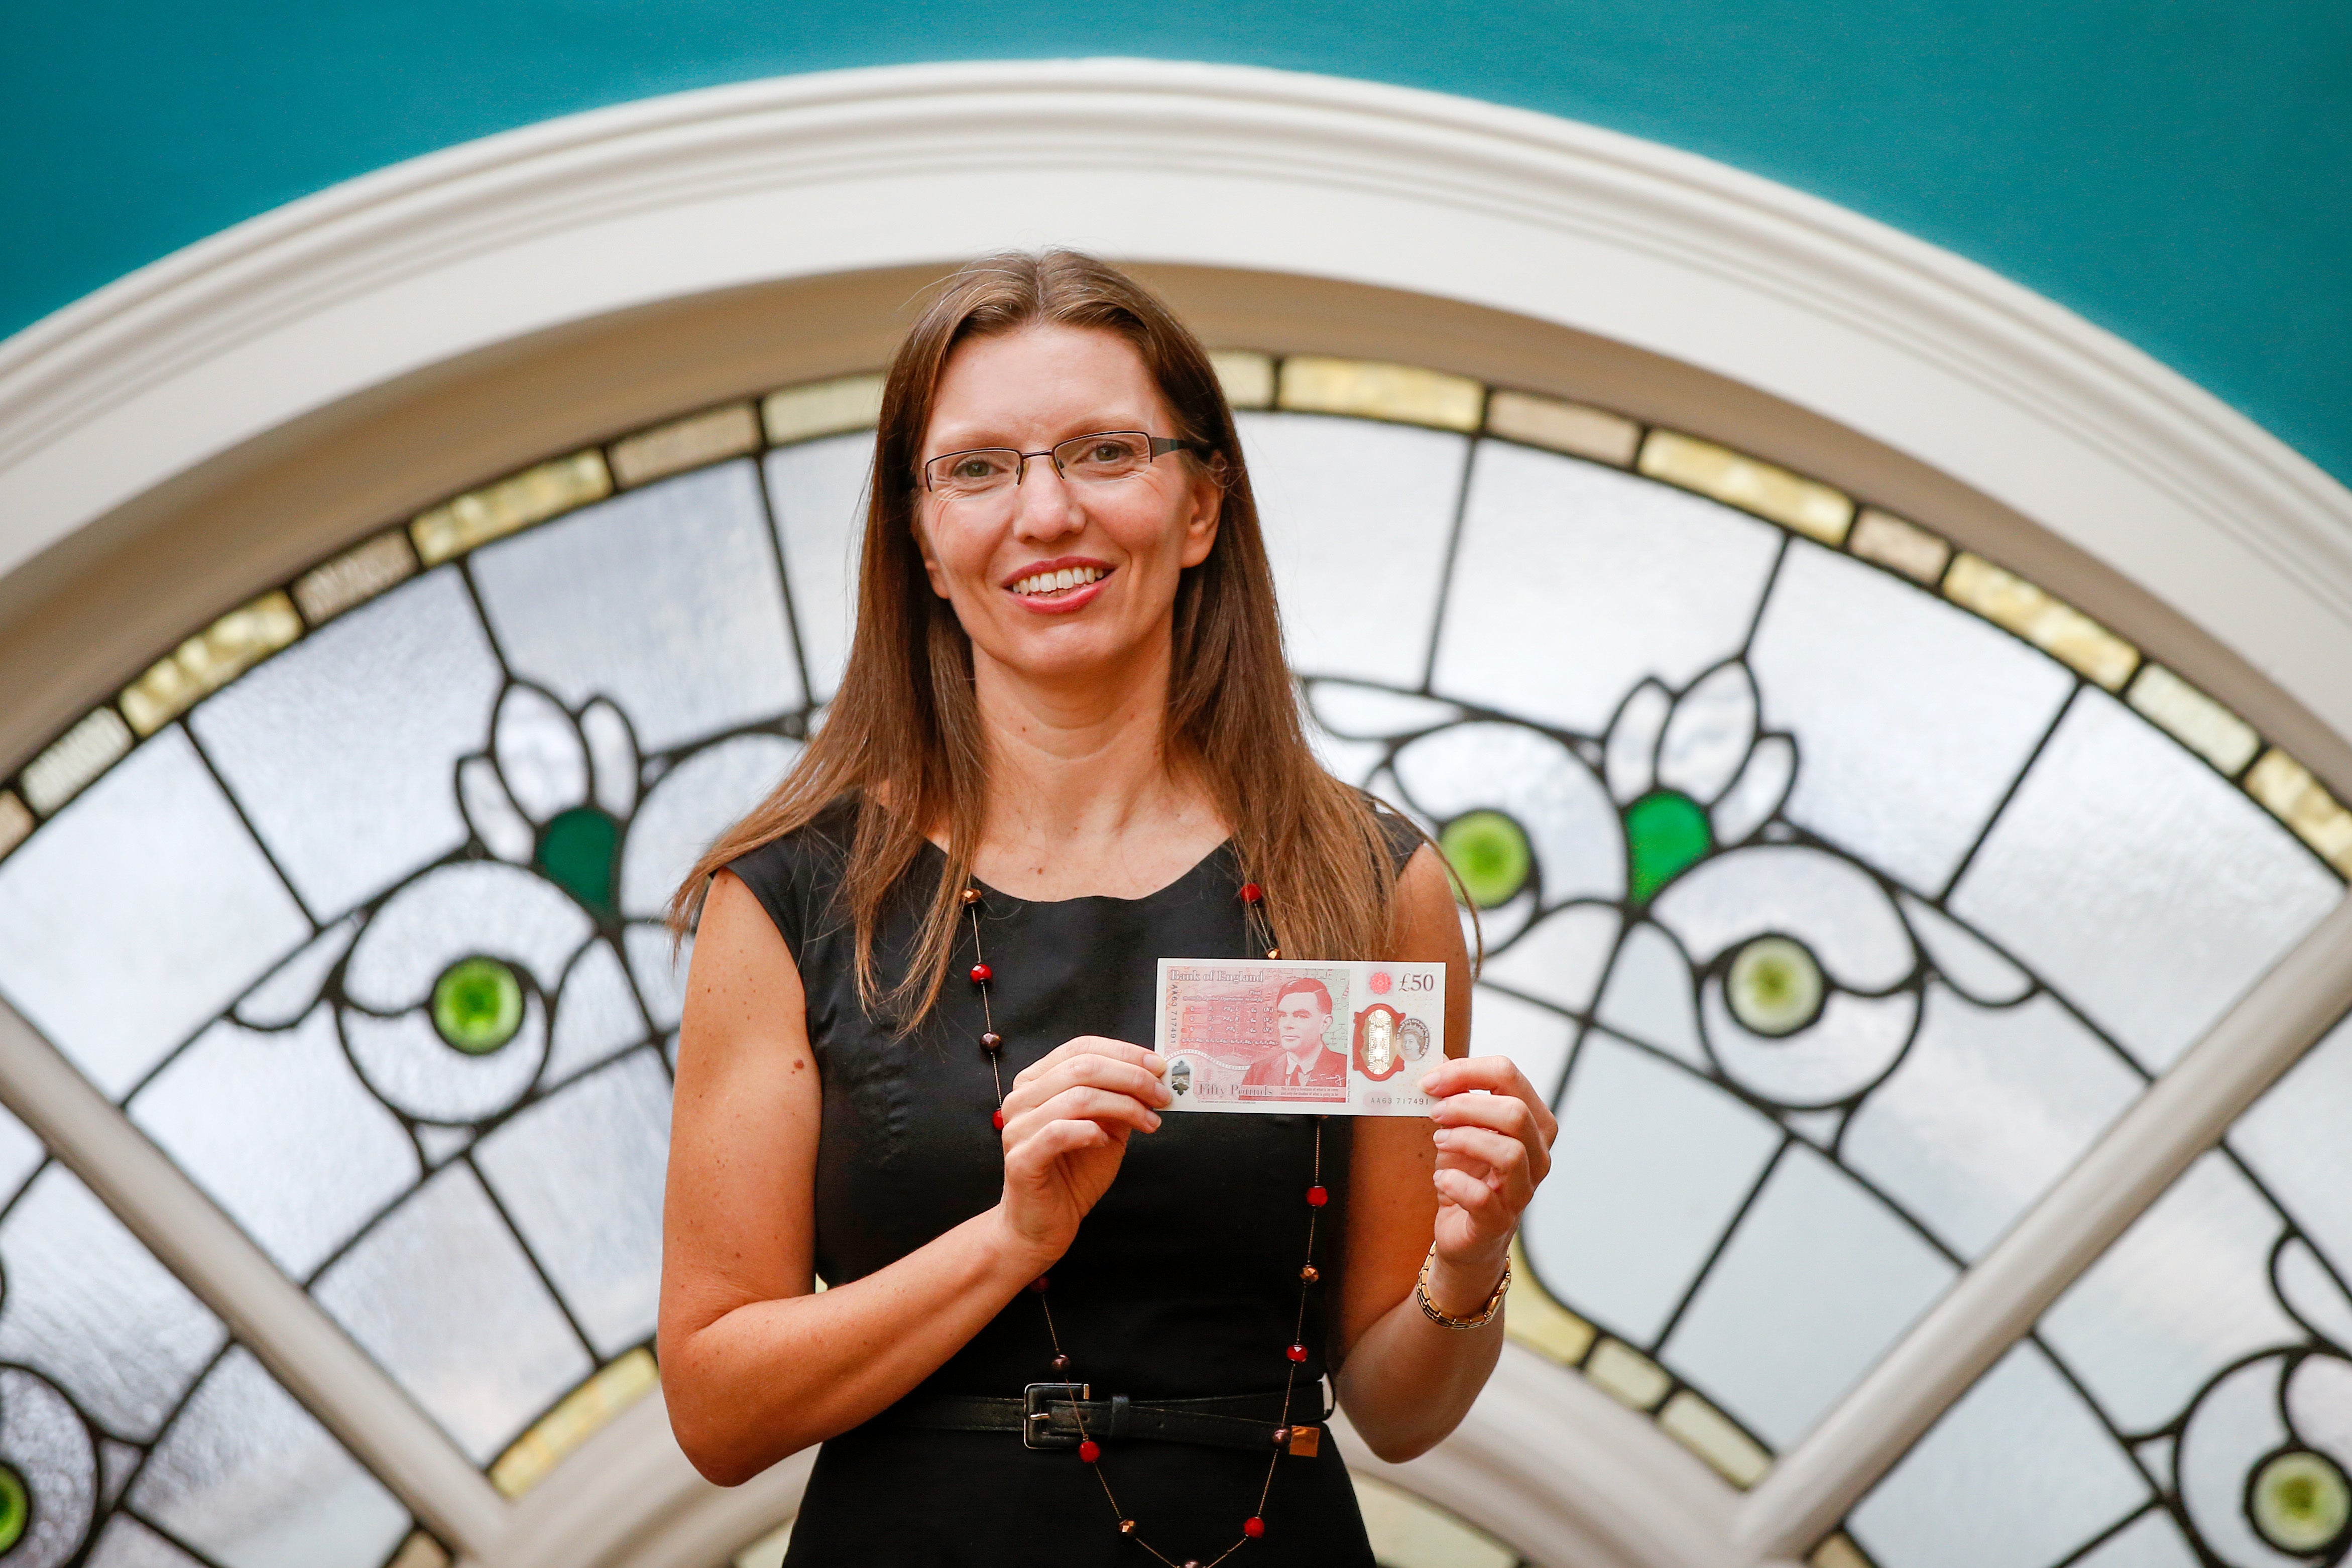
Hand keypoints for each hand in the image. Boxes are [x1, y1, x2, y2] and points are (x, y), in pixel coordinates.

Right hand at [994, 1037, 1168, 1266]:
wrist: (1043, 1224)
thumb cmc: (1073, 1174)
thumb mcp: (1105, 1128)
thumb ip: (1120, 1100)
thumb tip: (1154, 1076)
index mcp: (1038, 1081)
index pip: (1081, 1048)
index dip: (1124, 1052)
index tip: (1159, 1066)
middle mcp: (1022, 1098)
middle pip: (1082, 1067)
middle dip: (1132, 1078)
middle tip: (1162, 1096)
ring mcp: (1017, 1127)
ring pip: (1077, 1097)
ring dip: (1123, 1106)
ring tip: (1150, 1122)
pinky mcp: (1021, 1159)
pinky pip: (1059, 1133)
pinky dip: (1090, 1131)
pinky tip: (1106, 1140)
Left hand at [1418, 1055, 1557, 1313]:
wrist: (1464, 1231)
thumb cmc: (1466, 1174)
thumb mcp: (1458, 1128)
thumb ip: (1454, 1094)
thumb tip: (1438, 1056)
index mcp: (1531, 1121)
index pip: (1510, 1075)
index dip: (1466, 1071)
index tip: (1431, 1081)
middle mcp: (1538, 1154)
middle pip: (1515, 1113)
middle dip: (1465, 1106)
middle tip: (1435, 1113)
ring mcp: (1523, 1190)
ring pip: (1510, 1153)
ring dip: (1464, 1140)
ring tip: (1440, 1142)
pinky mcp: (1500, 1221)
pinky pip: (1483, 1198)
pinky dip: (1454, 1183)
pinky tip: (1442, 1179)